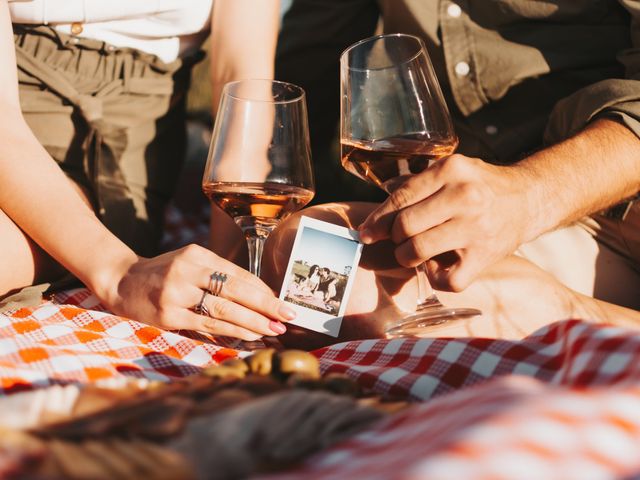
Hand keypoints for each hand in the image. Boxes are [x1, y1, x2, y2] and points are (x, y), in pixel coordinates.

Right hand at [102, 245, 295, 340]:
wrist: (121, 282)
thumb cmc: (164, 273)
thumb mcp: (190, 263)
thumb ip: (219, 274)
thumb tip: (259, 294)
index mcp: (197, 255)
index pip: (237, 273)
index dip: (262, 290)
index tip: (282, 301)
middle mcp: (187, 271)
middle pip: (235, 289)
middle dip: (266, 305)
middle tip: (289, 316)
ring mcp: (176, 293)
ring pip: (223, 309)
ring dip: (253, 322)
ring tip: (274, 330)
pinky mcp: (168, 315)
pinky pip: (207, 324)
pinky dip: (231, 331)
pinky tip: (250, 336)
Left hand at [358, 154, 530, 290]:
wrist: (529, 198)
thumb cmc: (481, 185)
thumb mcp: (452, 170)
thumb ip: (419, 181)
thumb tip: (384, 191)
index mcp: (451, 170)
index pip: (401, 198)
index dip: (378, 220)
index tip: (366, 233)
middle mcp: (464, 196)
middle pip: (405, 226)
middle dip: (394, 238)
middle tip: (399, 240)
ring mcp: (476, 228)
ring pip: (418, 251)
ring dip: (407, 257)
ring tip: (414, 253)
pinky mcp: (485, 256)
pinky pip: (447, 280)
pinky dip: (436, 277)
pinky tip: (439, 266)